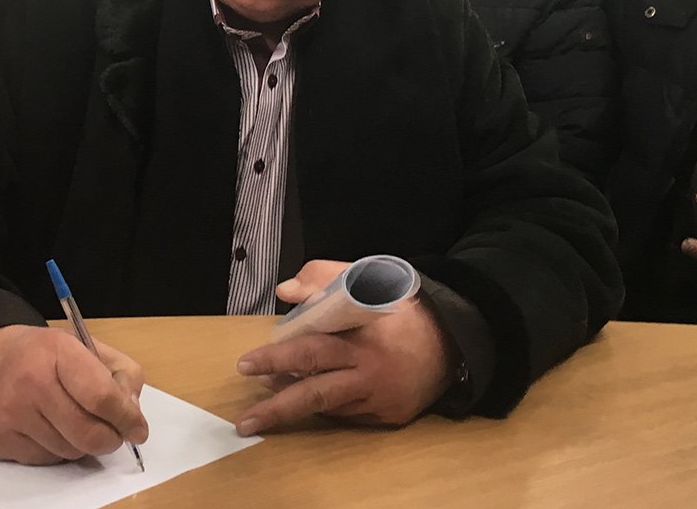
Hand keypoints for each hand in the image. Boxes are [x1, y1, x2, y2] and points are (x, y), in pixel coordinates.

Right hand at [0, 324, 146, 464]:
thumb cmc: (35, 352)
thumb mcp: (79, 344)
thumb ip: (116, 371)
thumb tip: (132, 411)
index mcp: (56, 353)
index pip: (101, 396)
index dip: (126, 417)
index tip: (138, 428)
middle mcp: (30, 386)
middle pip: (88, 434)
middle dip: (111, 439)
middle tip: (115, 435)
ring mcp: (10, 417)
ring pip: (69, 452)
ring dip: (83, 444)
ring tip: (76, 423)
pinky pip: (45, 460)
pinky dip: (57, 450)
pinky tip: (50, 429)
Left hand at [234, 260, 458, 435]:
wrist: (452, 340)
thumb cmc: (400, 307)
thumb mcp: (367, 280)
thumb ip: (324, 278)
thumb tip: (285, 291)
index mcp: (361, 335)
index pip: (311, 349)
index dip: (277, 357)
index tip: (246, 364)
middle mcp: (368, 371)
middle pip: (315, 390)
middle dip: (276, 405)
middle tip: (244, 418)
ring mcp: (379, 397)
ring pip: (328, 409)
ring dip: (292, 410)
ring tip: (260, 413)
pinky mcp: (389, 416)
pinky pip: (348, 416)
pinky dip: (324, 409)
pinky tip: (303, 401)